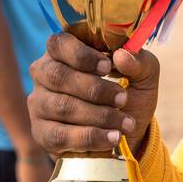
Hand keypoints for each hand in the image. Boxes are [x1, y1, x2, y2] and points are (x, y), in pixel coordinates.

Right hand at [28, 32, 160, 156]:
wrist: (124, 133)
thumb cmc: (128, 94)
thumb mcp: (143, 76)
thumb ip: (139, 62)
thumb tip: (122, 56)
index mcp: (65, 51)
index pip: (59, 43)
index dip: (81, 55)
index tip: (107, 66)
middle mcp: (45, 74)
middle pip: (58, 76)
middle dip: (94, 89)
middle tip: (122, 98)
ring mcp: (39, 104)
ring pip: (62, 106)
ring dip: (98, 115)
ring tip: (125, 122)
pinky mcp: (42, 133)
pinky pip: (60, 135)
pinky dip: (90, 137)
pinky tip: (112, 138)